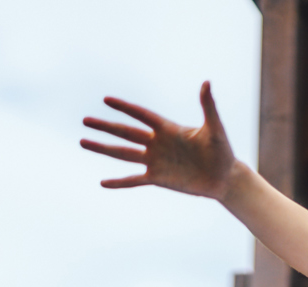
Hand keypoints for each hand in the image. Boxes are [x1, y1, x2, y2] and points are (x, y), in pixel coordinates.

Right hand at [81, 81, 236, 199]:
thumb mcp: (214, 128)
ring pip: (124, 154)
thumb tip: (206, 82)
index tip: (106, 100)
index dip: (125, 107)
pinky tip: (102, 183)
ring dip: (103, 148)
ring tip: (83, 142)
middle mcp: (158, 143)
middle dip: (106, 127)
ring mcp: (156, 161)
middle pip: (126, 133)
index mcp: (168, 128)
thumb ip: (208, 106)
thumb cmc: (222, 151)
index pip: (142, 115)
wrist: (224, 178)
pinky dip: (119, 182)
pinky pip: (134, 180)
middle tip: (85, 120)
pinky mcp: (158, 179)